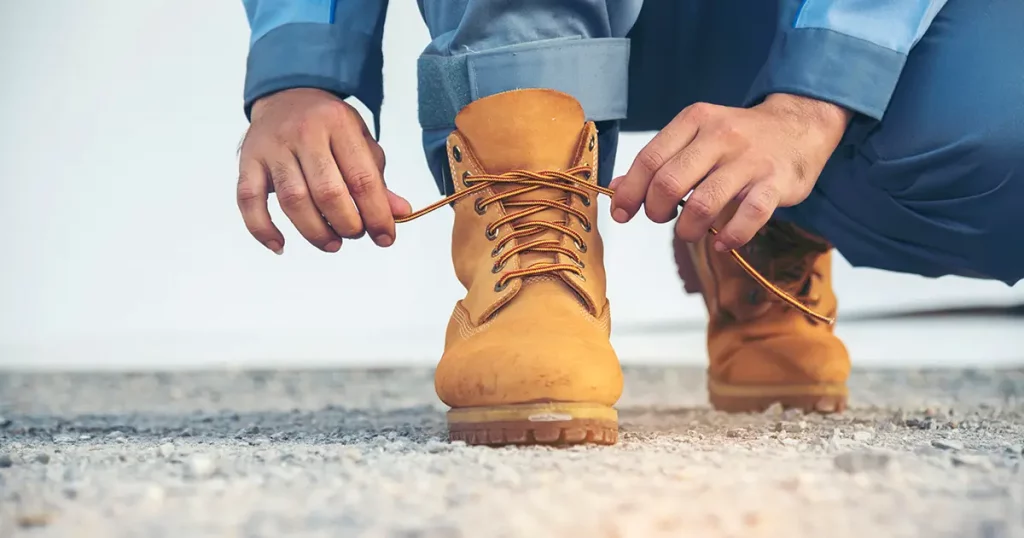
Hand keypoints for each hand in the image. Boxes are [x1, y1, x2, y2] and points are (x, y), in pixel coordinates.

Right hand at [237, 88, 410, 253]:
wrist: (286, 94)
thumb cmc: (328, 125)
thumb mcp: (360, 141)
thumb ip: (377, 179)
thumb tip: (400, 213)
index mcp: (339, 124)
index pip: (362, 178)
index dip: (377, 215)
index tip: (385, 238)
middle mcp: (304, 132)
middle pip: (328, 192)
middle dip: (347, 224)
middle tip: (355, 234)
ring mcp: (272, 146)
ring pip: (293, 200)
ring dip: (315, 231)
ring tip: (332, 243)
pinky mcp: (248, 160)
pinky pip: (249, 200)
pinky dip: (262, 229)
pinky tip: (280, 245)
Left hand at [610, 94, 850, 250]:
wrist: (800, 125)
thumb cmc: (739, 137)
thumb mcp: (696, 136)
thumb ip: (660, 160)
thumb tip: (616, 187)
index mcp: (695, 121)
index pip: (650, 159)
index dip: (630, 192)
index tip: (622, 214)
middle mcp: (721, 136)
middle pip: (669, 182)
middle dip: (656, 211)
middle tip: (662, 219)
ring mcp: (750, 159)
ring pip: (704, 202)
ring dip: (688, 229)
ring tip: (691, 232)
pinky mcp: (776, 182)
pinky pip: (749, 216)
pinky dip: (730, 236)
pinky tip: (721, 242)